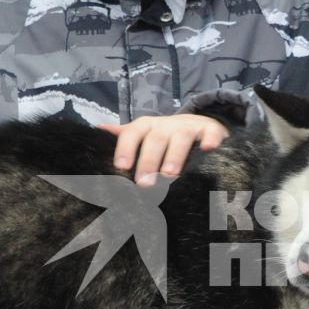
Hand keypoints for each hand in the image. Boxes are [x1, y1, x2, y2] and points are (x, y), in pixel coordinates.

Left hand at [97, 113, 229, 186]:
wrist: (198, 124)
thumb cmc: (164, 136)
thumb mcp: (142, 134)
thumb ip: (124, 136)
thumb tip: (98, 131)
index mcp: (146, 126)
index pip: (132, 134)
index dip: (126, 149)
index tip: (121, 168)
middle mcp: (166, 125)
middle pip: (155, 139)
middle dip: (149, 161)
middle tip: (144, 183)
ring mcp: (189, 127)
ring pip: (180, 138)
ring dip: (174, 155)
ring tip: (170, 174)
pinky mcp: (210, 130)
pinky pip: (210, 134)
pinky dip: (209, 141)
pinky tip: (207, 150)